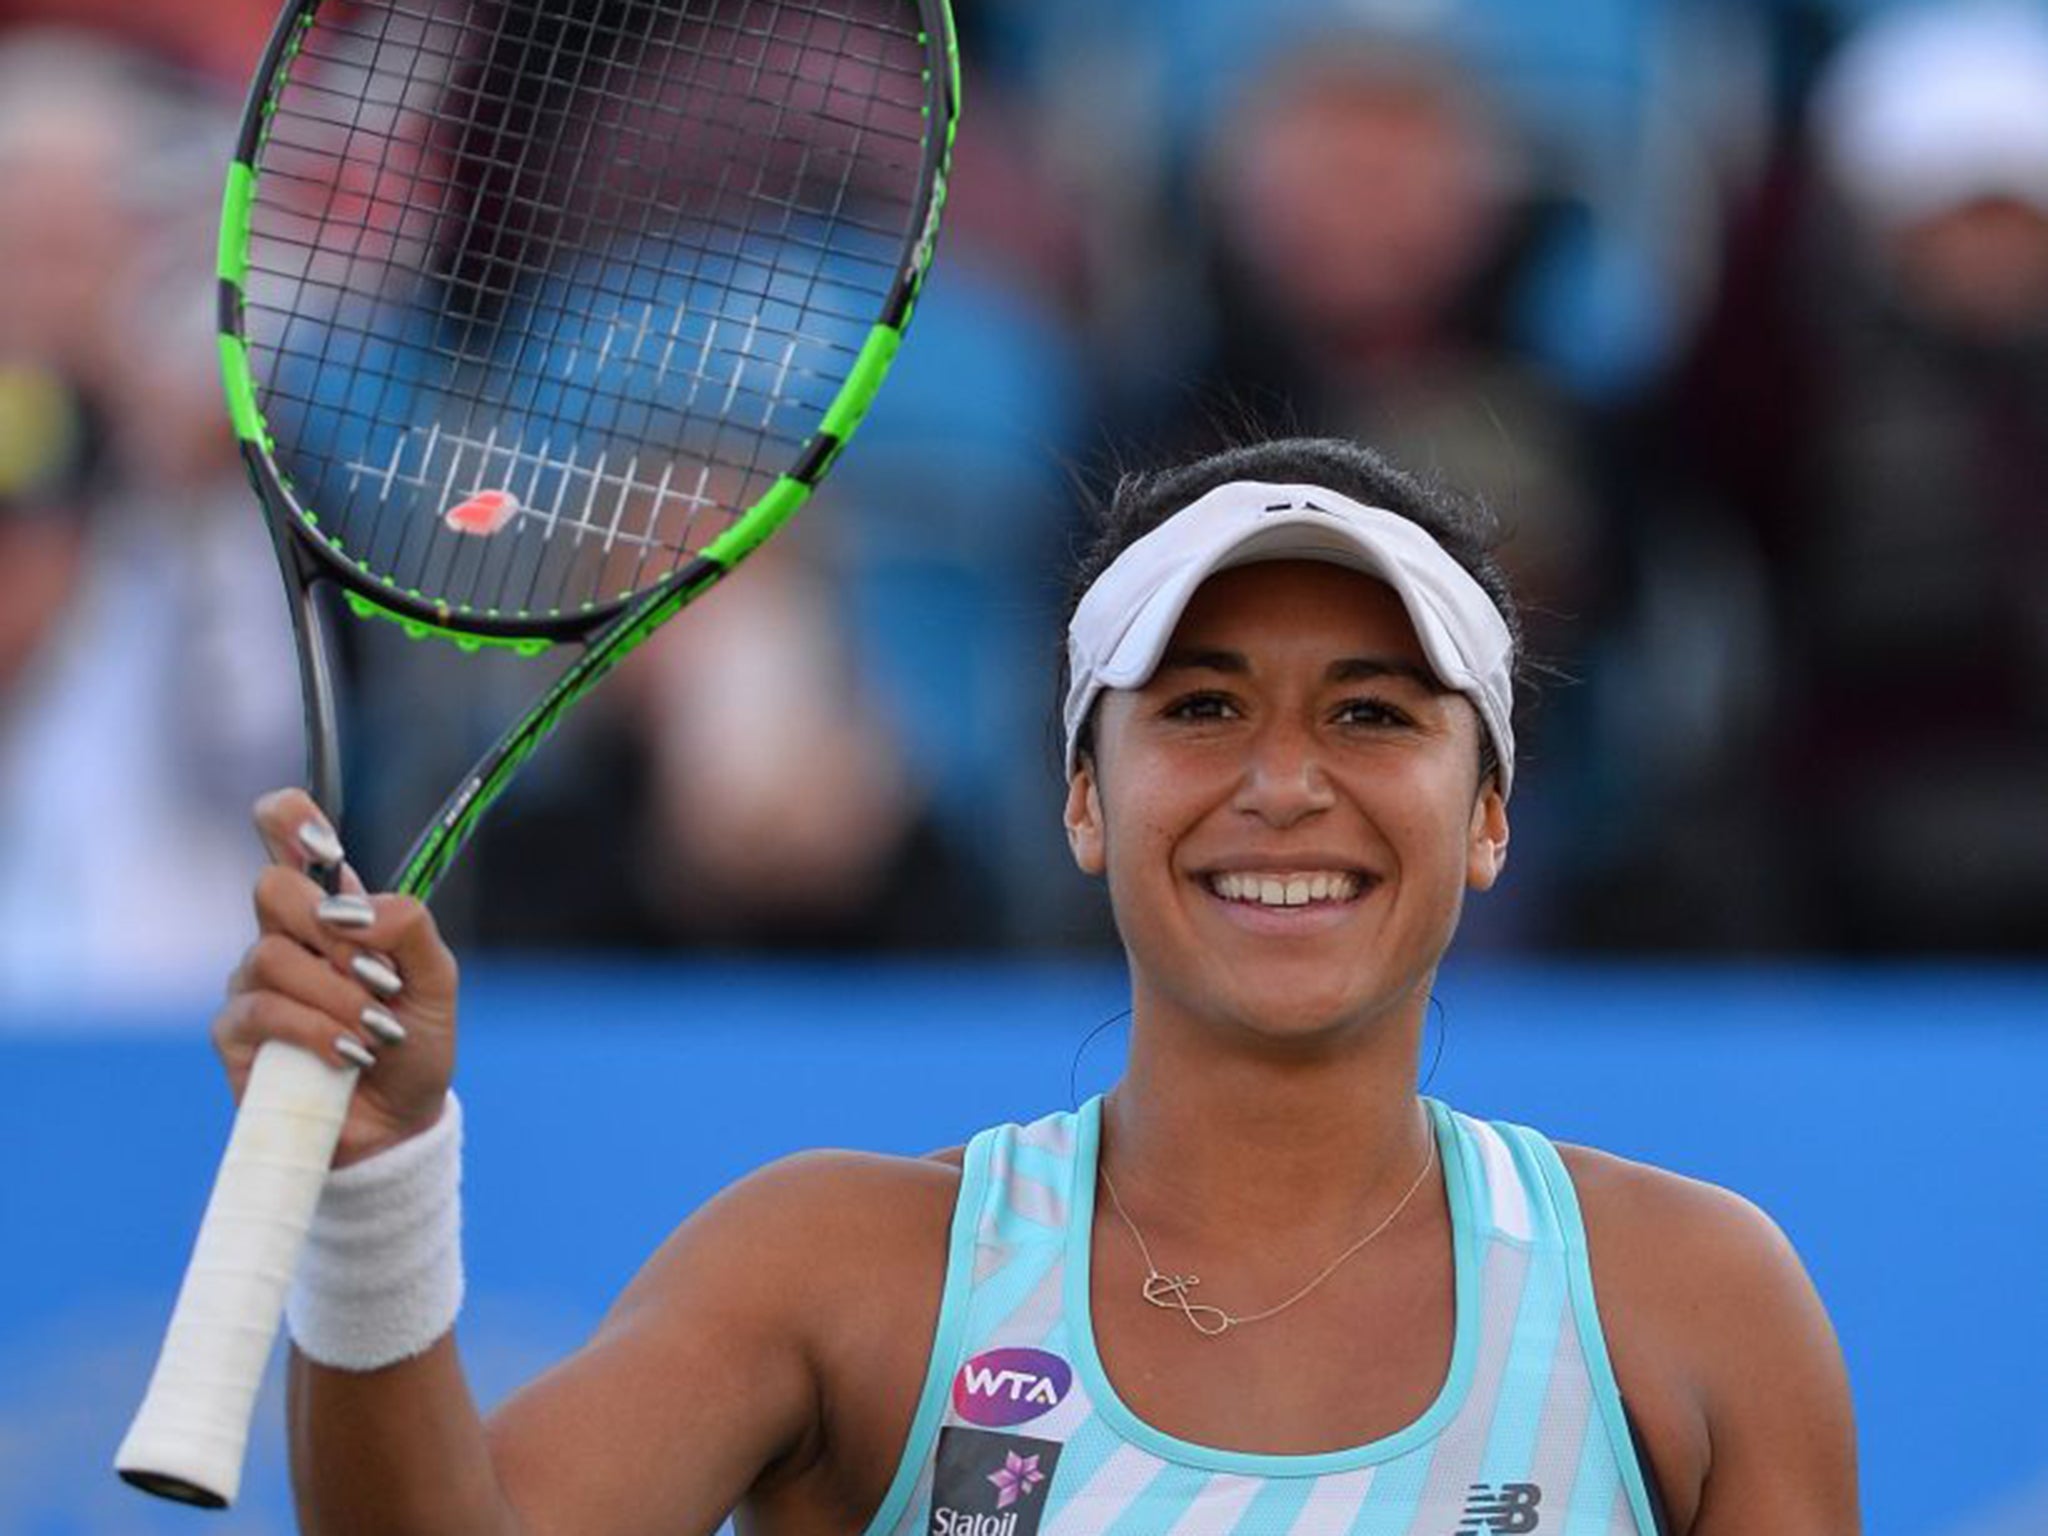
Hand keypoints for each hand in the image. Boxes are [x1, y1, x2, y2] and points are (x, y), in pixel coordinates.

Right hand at [214, 788, 460, 1165]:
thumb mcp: (436, 981)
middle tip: (377, 976)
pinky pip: (261, 1011)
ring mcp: (252, 984)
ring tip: (376, 1031)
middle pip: (271, 888)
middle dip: (333, 932)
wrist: (399, 1122)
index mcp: (332, 911)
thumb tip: (354, 910)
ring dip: (339, 997)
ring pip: (272, 955)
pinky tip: (350, 1055)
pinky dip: (318, 1032)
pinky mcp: (235, 1035)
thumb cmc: (413, 1044)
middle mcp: (284, 937)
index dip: (290, 819)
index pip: (286, 836)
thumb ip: (409, 928)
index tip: (323, 842)